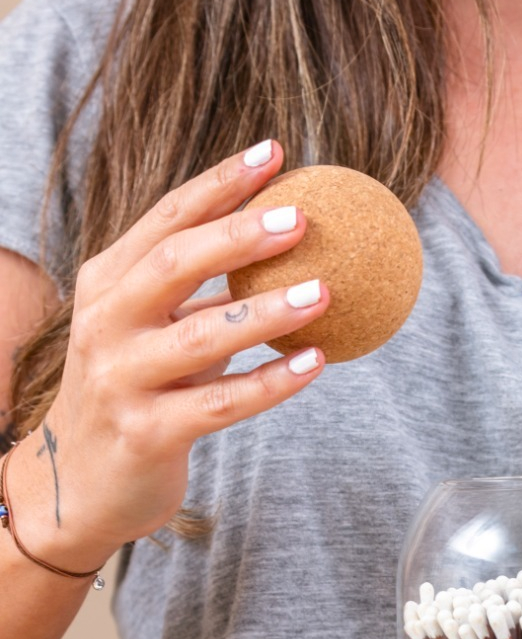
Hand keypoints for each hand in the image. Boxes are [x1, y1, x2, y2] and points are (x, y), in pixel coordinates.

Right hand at [11, 139, 330, 567]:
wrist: (78, 485)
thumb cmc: (132, 394)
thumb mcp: (149, 330)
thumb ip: (195, 290)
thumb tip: (281, 245)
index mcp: (107, 283)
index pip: (167, 219)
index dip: (220, 183)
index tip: (274, 153)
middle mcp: (106, 323)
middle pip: (175, 263)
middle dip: (239, 236)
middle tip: (301, 217)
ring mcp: (122, 378)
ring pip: (203, 336)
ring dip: (268, 311)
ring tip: (326, 292)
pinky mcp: (148, 432)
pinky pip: (221, 403)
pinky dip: (272, 382)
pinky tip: (316, 363)